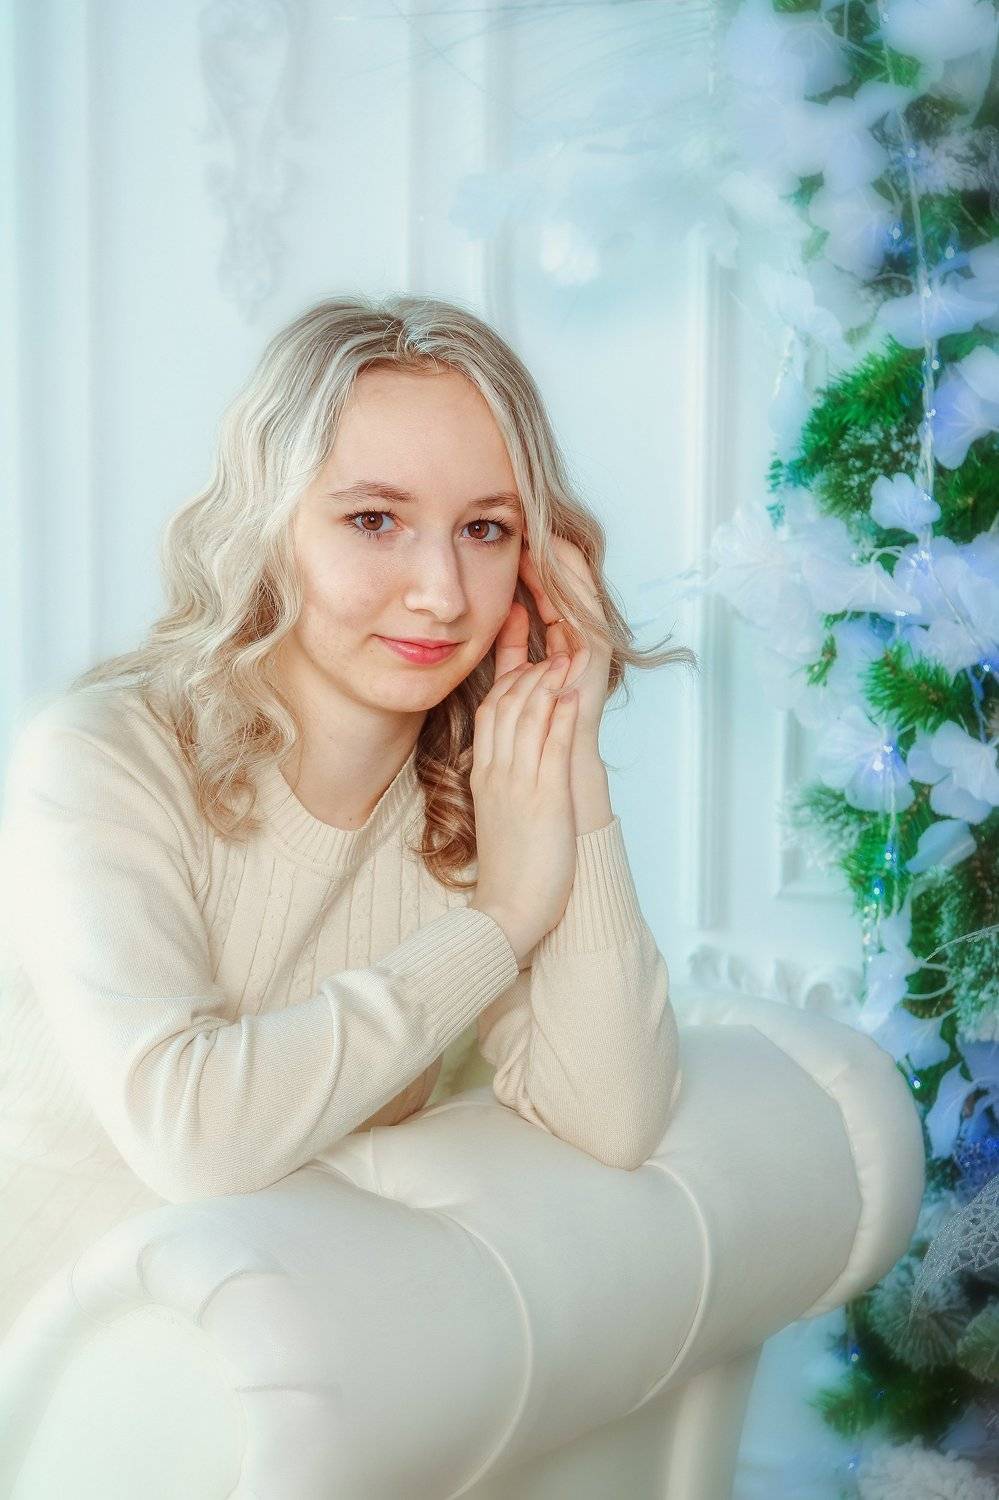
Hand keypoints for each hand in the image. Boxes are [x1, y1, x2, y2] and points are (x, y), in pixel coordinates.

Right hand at [468, 656, 579, 966]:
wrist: (506, 911)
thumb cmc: (509, 869)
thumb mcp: (498, 815)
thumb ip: (503, 784)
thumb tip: (513, 765)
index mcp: (484, 776)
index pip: (491, 712)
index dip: (509, 679)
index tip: (527, 656)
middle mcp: (497, 773)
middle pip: (507, 704)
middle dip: (529, 668)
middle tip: (549, 641)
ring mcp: (519, 783)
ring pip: (528, 718)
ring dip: (549, 682)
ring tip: (565, 653)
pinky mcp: (544, 798)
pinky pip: (551, 747)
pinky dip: (561, 716)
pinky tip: (572, 692)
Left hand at [513, 536, 612, 753]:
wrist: (551, 758)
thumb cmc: (531, 723)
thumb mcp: (514, 673)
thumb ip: (512, 643)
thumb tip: (510, 608)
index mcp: (562, 645)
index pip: (549, 596)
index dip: (532, 568)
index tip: (512, 540)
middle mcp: (580, 639)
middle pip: (564, 586)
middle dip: (545, 555)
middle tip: (526, 523)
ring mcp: (590, 642)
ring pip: (576, 588)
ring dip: (558, 557)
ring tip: (540, 527)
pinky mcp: (595, 648)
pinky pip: (583, 601)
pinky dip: (571, 575)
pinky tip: (552, 551)